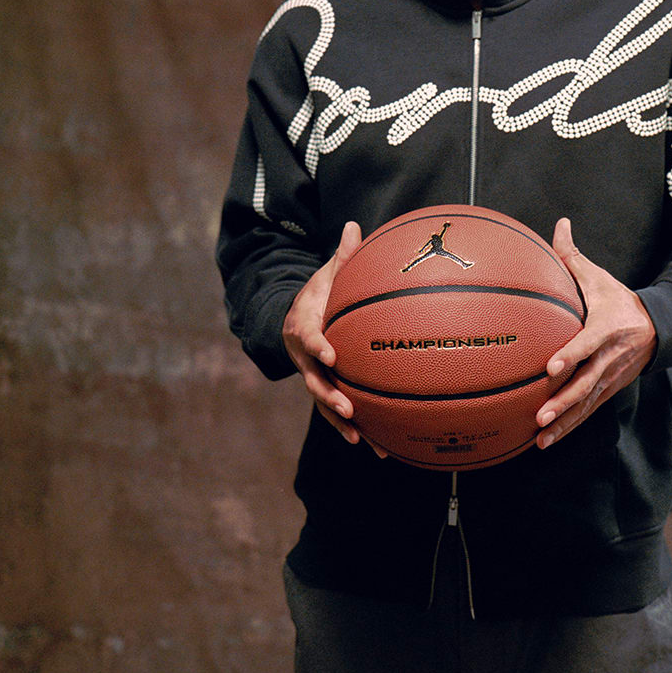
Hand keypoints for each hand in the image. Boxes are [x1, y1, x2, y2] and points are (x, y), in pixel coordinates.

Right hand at [282, 221, 386, 456]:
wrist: (293, 318)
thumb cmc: (318, 294)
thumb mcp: (327, 274)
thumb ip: (342, 256)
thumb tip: (353, 225)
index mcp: (304, 326)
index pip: (308, 338)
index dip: (318, 346)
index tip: (331, 354)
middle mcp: (305, 357)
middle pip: (314, 381)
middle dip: (329, 397)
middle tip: (348, 408)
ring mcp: (313, 376)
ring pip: (325, 403)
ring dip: (341, 422)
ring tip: (360, 438)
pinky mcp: (325, 389)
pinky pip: (338, 412)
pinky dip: (354, 429)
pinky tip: (378, 447)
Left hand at [536, 218, 657, 449]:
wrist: (658, 327)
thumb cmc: (618, 298)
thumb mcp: (600, 277)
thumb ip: (573, 256)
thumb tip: (559, 223)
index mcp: (608, 327)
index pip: (589, 342)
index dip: (572, 354)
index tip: (551, 366)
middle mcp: (611, 357)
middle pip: (587, 382)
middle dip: (564, 400)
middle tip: (539, 415)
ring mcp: (611, 378)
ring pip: (587, 403)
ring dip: (564, 422)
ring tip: (540, 436)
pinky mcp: (609, 391)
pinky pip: (587, 412)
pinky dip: (568, 428)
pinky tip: (545, 443)